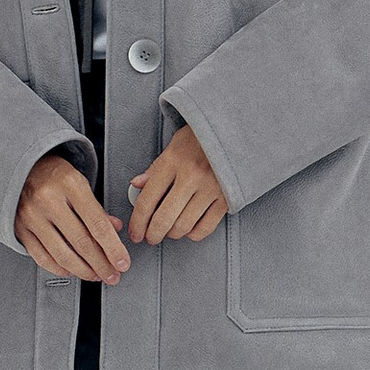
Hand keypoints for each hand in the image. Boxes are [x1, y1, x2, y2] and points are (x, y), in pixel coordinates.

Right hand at [15, 150, 132, 283]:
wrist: (23, 169)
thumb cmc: (55, 176)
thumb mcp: (81, 183)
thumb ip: (97, 209)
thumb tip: (115, 231)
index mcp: (70, 185)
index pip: (97, 224)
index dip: (113, 248)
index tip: (122, 263)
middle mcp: (48, 200)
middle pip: (81, 243)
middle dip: (101, 265)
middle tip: (112, 275)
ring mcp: (31, 216)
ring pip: (62, 255)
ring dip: (83, 271)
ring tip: (95, 275)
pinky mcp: (19, 229)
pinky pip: (42, 258)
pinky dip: (60, 269)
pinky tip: (72, 271)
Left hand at [126, 124, 226, 244]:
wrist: (234, 131)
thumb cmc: (201, 138)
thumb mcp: (174, 146)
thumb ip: (154, 169)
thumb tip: (135, 186)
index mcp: (173, 161)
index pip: (147, 200)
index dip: (137, 222)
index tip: (135, 232)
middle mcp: (191, 176)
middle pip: (164, 218)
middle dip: (152, 234)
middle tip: (149, 237)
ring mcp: (210, 188)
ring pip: (184, 225)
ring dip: (172, 234)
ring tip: (168, 231)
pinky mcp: (226, 198)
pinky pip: (206, 227)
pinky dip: (193, 234)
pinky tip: (188, 229)